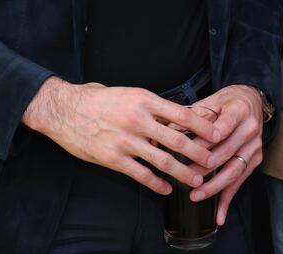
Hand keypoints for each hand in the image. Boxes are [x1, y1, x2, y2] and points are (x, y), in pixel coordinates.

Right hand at [22, 77, 218, 194]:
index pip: (183, 114)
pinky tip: (166, 188)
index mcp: (145, 100)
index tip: (217, 134)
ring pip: (162, 160)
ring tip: (195, 180)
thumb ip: (150, 105)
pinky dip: (156, 183)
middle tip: (213, 162)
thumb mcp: (129, 93)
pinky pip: (141, 174)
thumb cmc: (98, 98)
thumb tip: (174, 114)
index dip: (203, 126)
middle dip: (199, 153)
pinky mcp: (114, 159)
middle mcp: (139, 120)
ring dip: (182, 172)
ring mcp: (127, 141)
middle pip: (177, 140)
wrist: (65, 110)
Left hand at [189, 84, 263, 225]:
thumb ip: (196, 114)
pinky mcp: (255, 160)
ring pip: (234, 170)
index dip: (206, 141)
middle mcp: (250, 129)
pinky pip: (240, 181)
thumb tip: (169, 127)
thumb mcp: (213, 100)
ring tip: (196, 195)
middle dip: (205, 167)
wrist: (251, 100)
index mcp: (239, 111)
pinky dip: (228, 199)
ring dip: (214, 186)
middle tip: (185, 177)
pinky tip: (219, 216)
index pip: (222, 128)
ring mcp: (255, 146)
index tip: (188, 150)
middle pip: (227, 152)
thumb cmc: (227, 102)